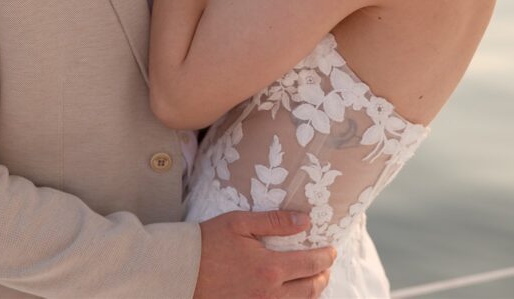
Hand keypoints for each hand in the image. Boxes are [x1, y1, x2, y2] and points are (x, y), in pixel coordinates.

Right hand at [194, 211, 334, 298]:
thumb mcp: (239, 224)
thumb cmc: (208, 242)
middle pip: (310, 288)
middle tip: (326, 265)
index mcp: (270, 269)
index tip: (331, 250)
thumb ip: (274, 222)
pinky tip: (292, 293)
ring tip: (313, 279)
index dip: (326, 257)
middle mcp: (270, 294)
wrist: (182, 270)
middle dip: (323, 276)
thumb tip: (305, 221)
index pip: (311, 264)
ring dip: (312, 291)